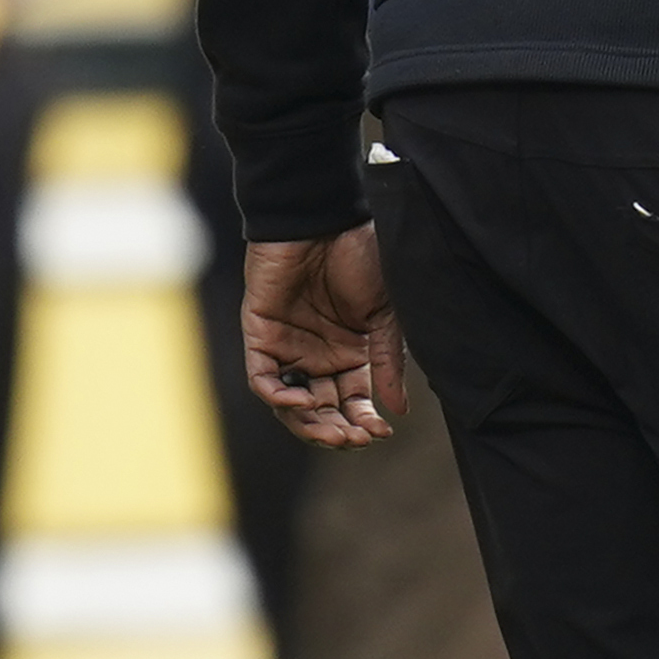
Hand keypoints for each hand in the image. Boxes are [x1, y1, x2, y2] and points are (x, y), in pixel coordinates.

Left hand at [243, 225, 405, 447]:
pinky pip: (262, 377)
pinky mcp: (260, 334)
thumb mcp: (385, 314)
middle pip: (322, 411)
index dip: (364, 423)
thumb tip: (397, 410)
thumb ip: (387, 361)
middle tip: (355, 439)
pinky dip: (278, 396)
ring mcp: (288, 346)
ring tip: (333, 432)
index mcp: (349, 354)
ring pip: (291, 403)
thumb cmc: (360, 256)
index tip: (382, 433)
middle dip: (338, 431)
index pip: (353, 403)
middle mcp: (317, 356)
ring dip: (310, 423)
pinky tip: (302, 403)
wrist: (326, 219)